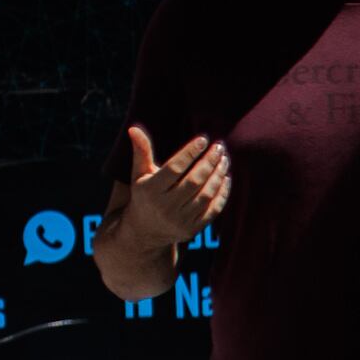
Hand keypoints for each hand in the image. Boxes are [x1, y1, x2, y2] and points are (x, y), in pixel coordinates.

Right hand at [118, 126, 228, 253]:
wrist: (144, 231)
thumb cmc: (144, 194)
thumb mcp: (139, 174)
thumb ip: (141, 151)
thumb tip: (133, 128)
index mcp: (150, 190)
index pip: (174, 168)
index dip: (190, 153)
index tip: (204, 139)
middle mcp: (164, 206)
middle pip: (193, 181)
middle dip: (209, 162)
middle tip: (219, 147)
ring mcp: (179, 220)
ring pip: (206, 195)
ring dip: (218, 175)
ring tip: (224, 160)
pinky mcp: (192, 229)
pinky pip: (213, 210)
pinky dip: (222, 193)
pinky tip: (226, 178)